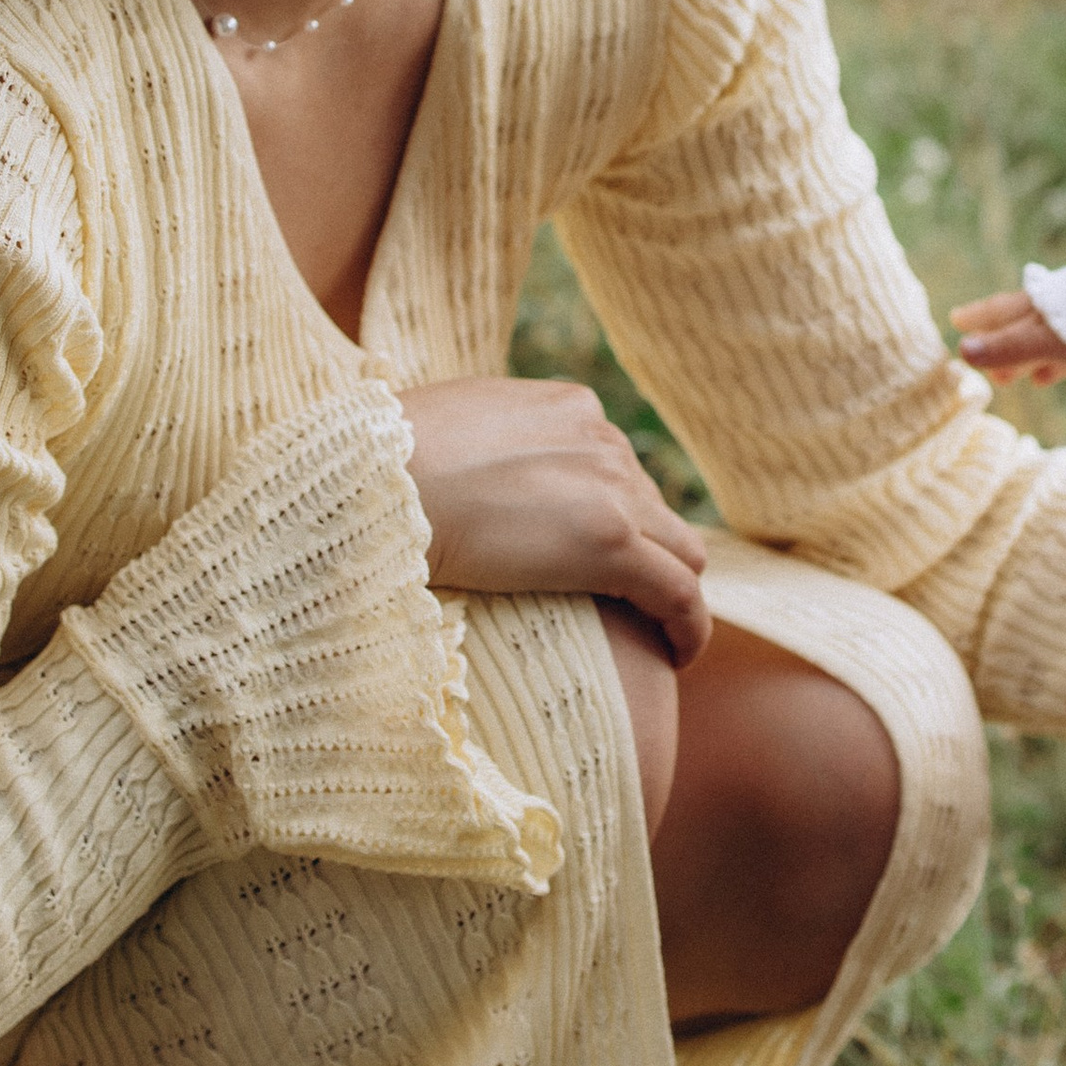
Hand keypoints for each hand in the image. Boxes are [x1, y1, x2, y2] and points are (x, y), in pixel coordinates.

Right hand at [395, 376, 711, 663]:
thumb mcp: (452, 434)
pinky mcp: (611, 542)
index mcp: (568, 409)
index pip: (613, 468)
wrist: (377, 483)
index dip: (610, 515)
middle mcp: (603, 440)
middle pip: (652, 508)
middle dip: (645, 554)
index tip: (593, 554)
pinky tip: (678, 656)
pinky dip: (688, 626)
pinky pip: (678, 592)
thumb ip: (480, 447)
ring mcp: (613, 488)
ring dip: (673, 591)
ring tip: (661, 636)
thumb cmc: (383, 469)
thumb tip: (463, 474)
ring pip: (680, 549)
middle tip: (626, 605)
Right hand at [948, 289, 1065, 384]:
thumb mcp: (1045, 338)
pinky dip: (1059, 361)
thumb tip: (962, 352)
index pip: (1001, 311)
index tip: (956, 321)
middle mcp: (1058, 309)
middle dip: (1004, 348)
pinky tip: (1055, 372)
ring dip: (1032, 358)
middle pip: (1024, 328)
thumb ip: (1008, 347)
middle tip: (988, 369)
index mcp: (1040, 304)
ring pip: (1049, 340)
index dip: (979, 318)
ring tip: (1020, 379)